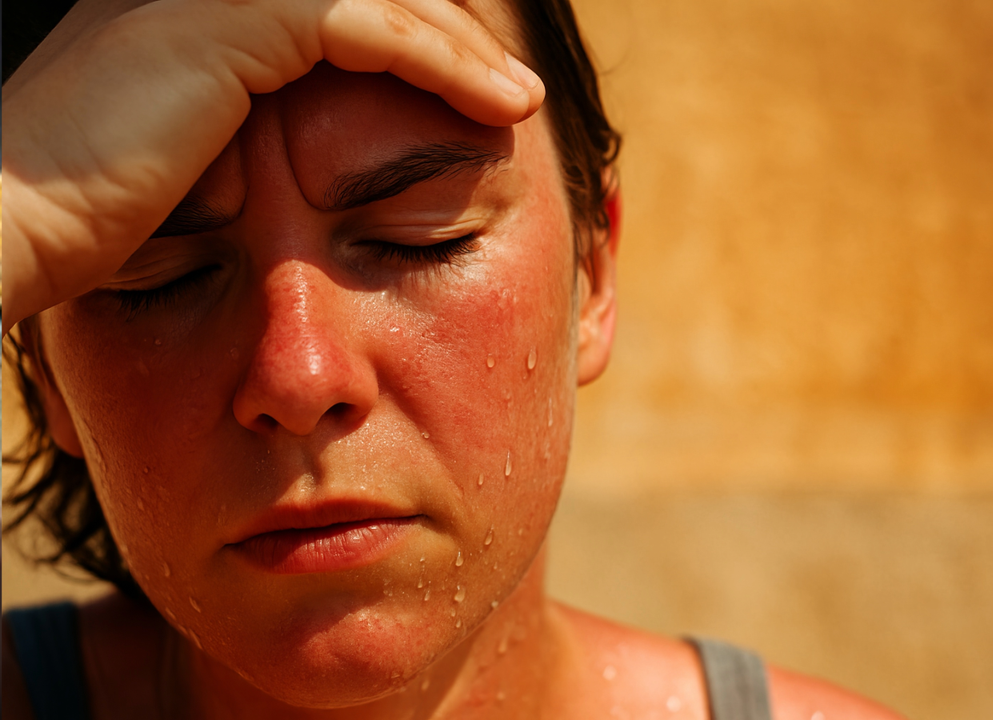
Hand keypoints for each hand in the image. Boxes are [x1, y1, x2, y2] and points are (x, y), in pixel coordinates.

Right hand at [1, 0, 544, 334]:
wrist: (11, 232)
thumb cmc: (95, 240)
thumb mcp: (200, 193)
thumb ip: (257, 173)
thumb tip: (301, 210)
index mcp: (211, 37)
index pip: (342, 21)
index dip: (416, 53)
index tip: (475, 110)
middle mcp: (214, 5)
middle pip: (369, 0)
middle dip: (449, 40)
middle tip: (510, 95)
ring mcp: (217, 5)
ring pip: (379, 3)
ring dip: (460, 49)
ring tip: (520, 102)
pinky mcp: (229, 25)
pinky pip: (366, 31)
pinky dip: (441, 64)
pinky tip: (500, 107)